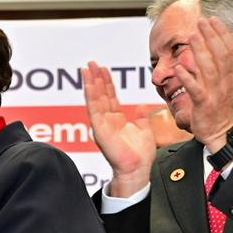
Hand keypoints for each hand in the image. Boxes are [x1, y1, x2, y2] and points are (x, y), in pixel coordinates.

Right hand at [82, 62, 156, 196]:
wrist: (137, 169)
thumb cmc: (140, 155)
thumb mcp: (144, 129)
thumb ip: (142, 116)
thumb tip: (143, 106)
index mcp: (116, 120)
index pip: (110, 97)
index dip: (107, 82)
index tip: (104, 69)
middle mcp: (107, 120)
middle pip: (100, 94)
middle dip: (96, 77)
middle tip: (92, 62)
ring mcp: (101, 124)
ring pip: (95, 98)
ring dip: (91, 82)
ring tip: (87, 68)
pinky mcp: (99, 129)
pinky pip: (94, 108)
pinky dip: (91, 94)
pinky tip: (89, 83)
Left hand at [176, 16, 232, 150]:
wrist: (222, 134)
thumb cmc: (219, 110)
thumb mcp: (225, 86)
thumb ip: (221, 69)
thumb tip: (214, 51)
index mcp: (231, 78)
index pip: (229, 51)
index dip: (223, 34)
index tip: (214, 19)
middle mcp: (225, 83)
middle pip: (220, 55)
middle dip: (212, 36)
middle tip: (202, 20)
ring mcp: (215, 94)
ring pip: (209, 69)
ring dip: (201, 51)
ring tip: (192, 36)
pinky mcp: (204, 106)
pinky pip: (196, 90)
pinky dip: (188, 79)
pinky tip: (180, 68)